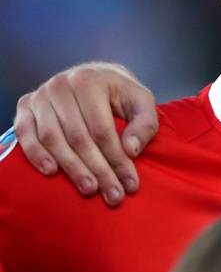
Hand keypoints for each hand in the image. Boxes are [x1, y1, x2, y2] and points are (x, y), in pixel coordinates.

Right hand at [12, 62, 158, 205]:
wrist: (92, 76)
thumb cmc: (119, 93)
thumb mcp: (141, 102)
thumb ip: (144, 124)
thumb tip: (131, 150)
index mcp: (90, 82)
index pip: (102, 130)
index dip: (117, 159)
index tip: (130, 185)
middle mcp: (61, 86)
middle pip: (79, 138)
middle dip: (98, 170)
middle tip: (113, 195)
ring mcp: (40, 96)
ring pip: (53, 139)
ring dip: (71, 168)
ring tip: (90, 189)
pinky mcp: (25, 106)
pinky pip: (24, 133)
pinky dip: (36, 154)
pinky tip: (51, 172)